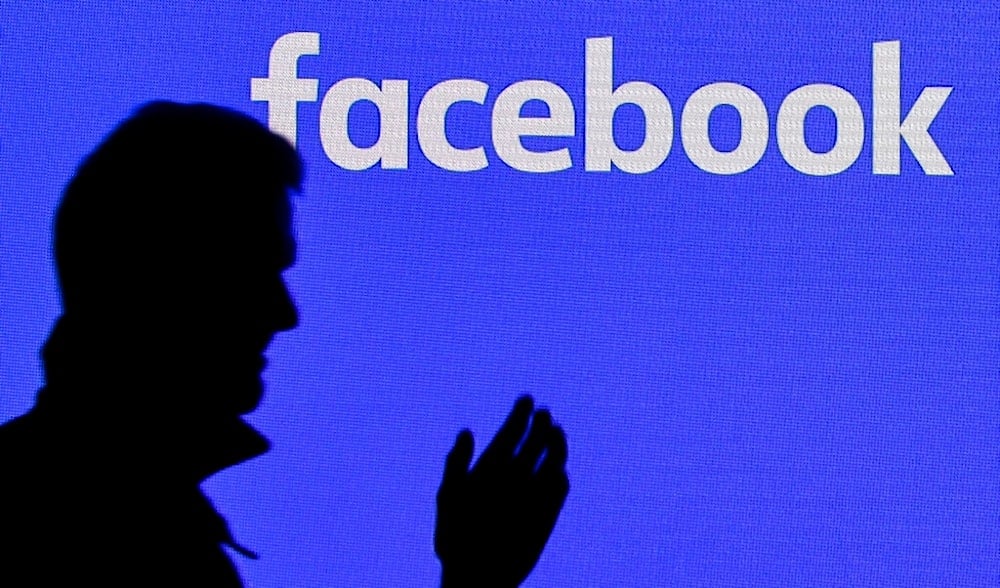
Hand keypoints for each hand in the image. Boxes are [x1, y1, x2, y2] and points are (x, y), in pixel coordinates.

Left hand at [436, 395, 569, 587]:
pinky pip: (558, 491)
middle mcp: (513, 476)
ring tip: (556, 432)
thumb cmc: (455, 536)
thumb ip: (457, 463)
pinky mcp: (547, 513)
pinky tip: (556, 470)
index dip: (518, 415)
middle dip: (539, 425)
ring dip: (556, 446)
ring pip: (551, 461)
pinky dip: (559, 479)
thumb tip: (466, 431)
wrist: (474, 574)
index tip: (527, 398)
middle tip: (544, 412)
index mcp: (489, 466)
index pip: (509, 433)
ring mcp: (532, 493)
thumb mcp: (449, 495)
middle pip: (532, 442)